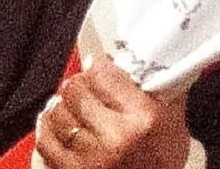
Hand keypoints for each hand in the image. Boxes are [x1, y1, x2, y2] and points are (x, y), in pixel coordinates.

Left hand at [35, 54, 190, 168]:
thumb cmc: (163, 163)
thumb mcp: (174, 123)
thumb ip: (164, 89)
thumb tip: (152, 60)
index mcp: (144, 118)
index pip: (105, 75)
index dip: (98, 64)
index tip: (98, 63)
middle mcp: (116, 137)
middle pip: (76, 91)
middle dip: (79, 83)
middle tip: (85, 83)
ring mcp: (91, 158)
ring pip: (57, 112)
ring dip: (61, 103)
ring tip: (70, 102)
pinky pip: (45, 141)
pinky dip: (47, 126)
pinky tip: (55, 120)